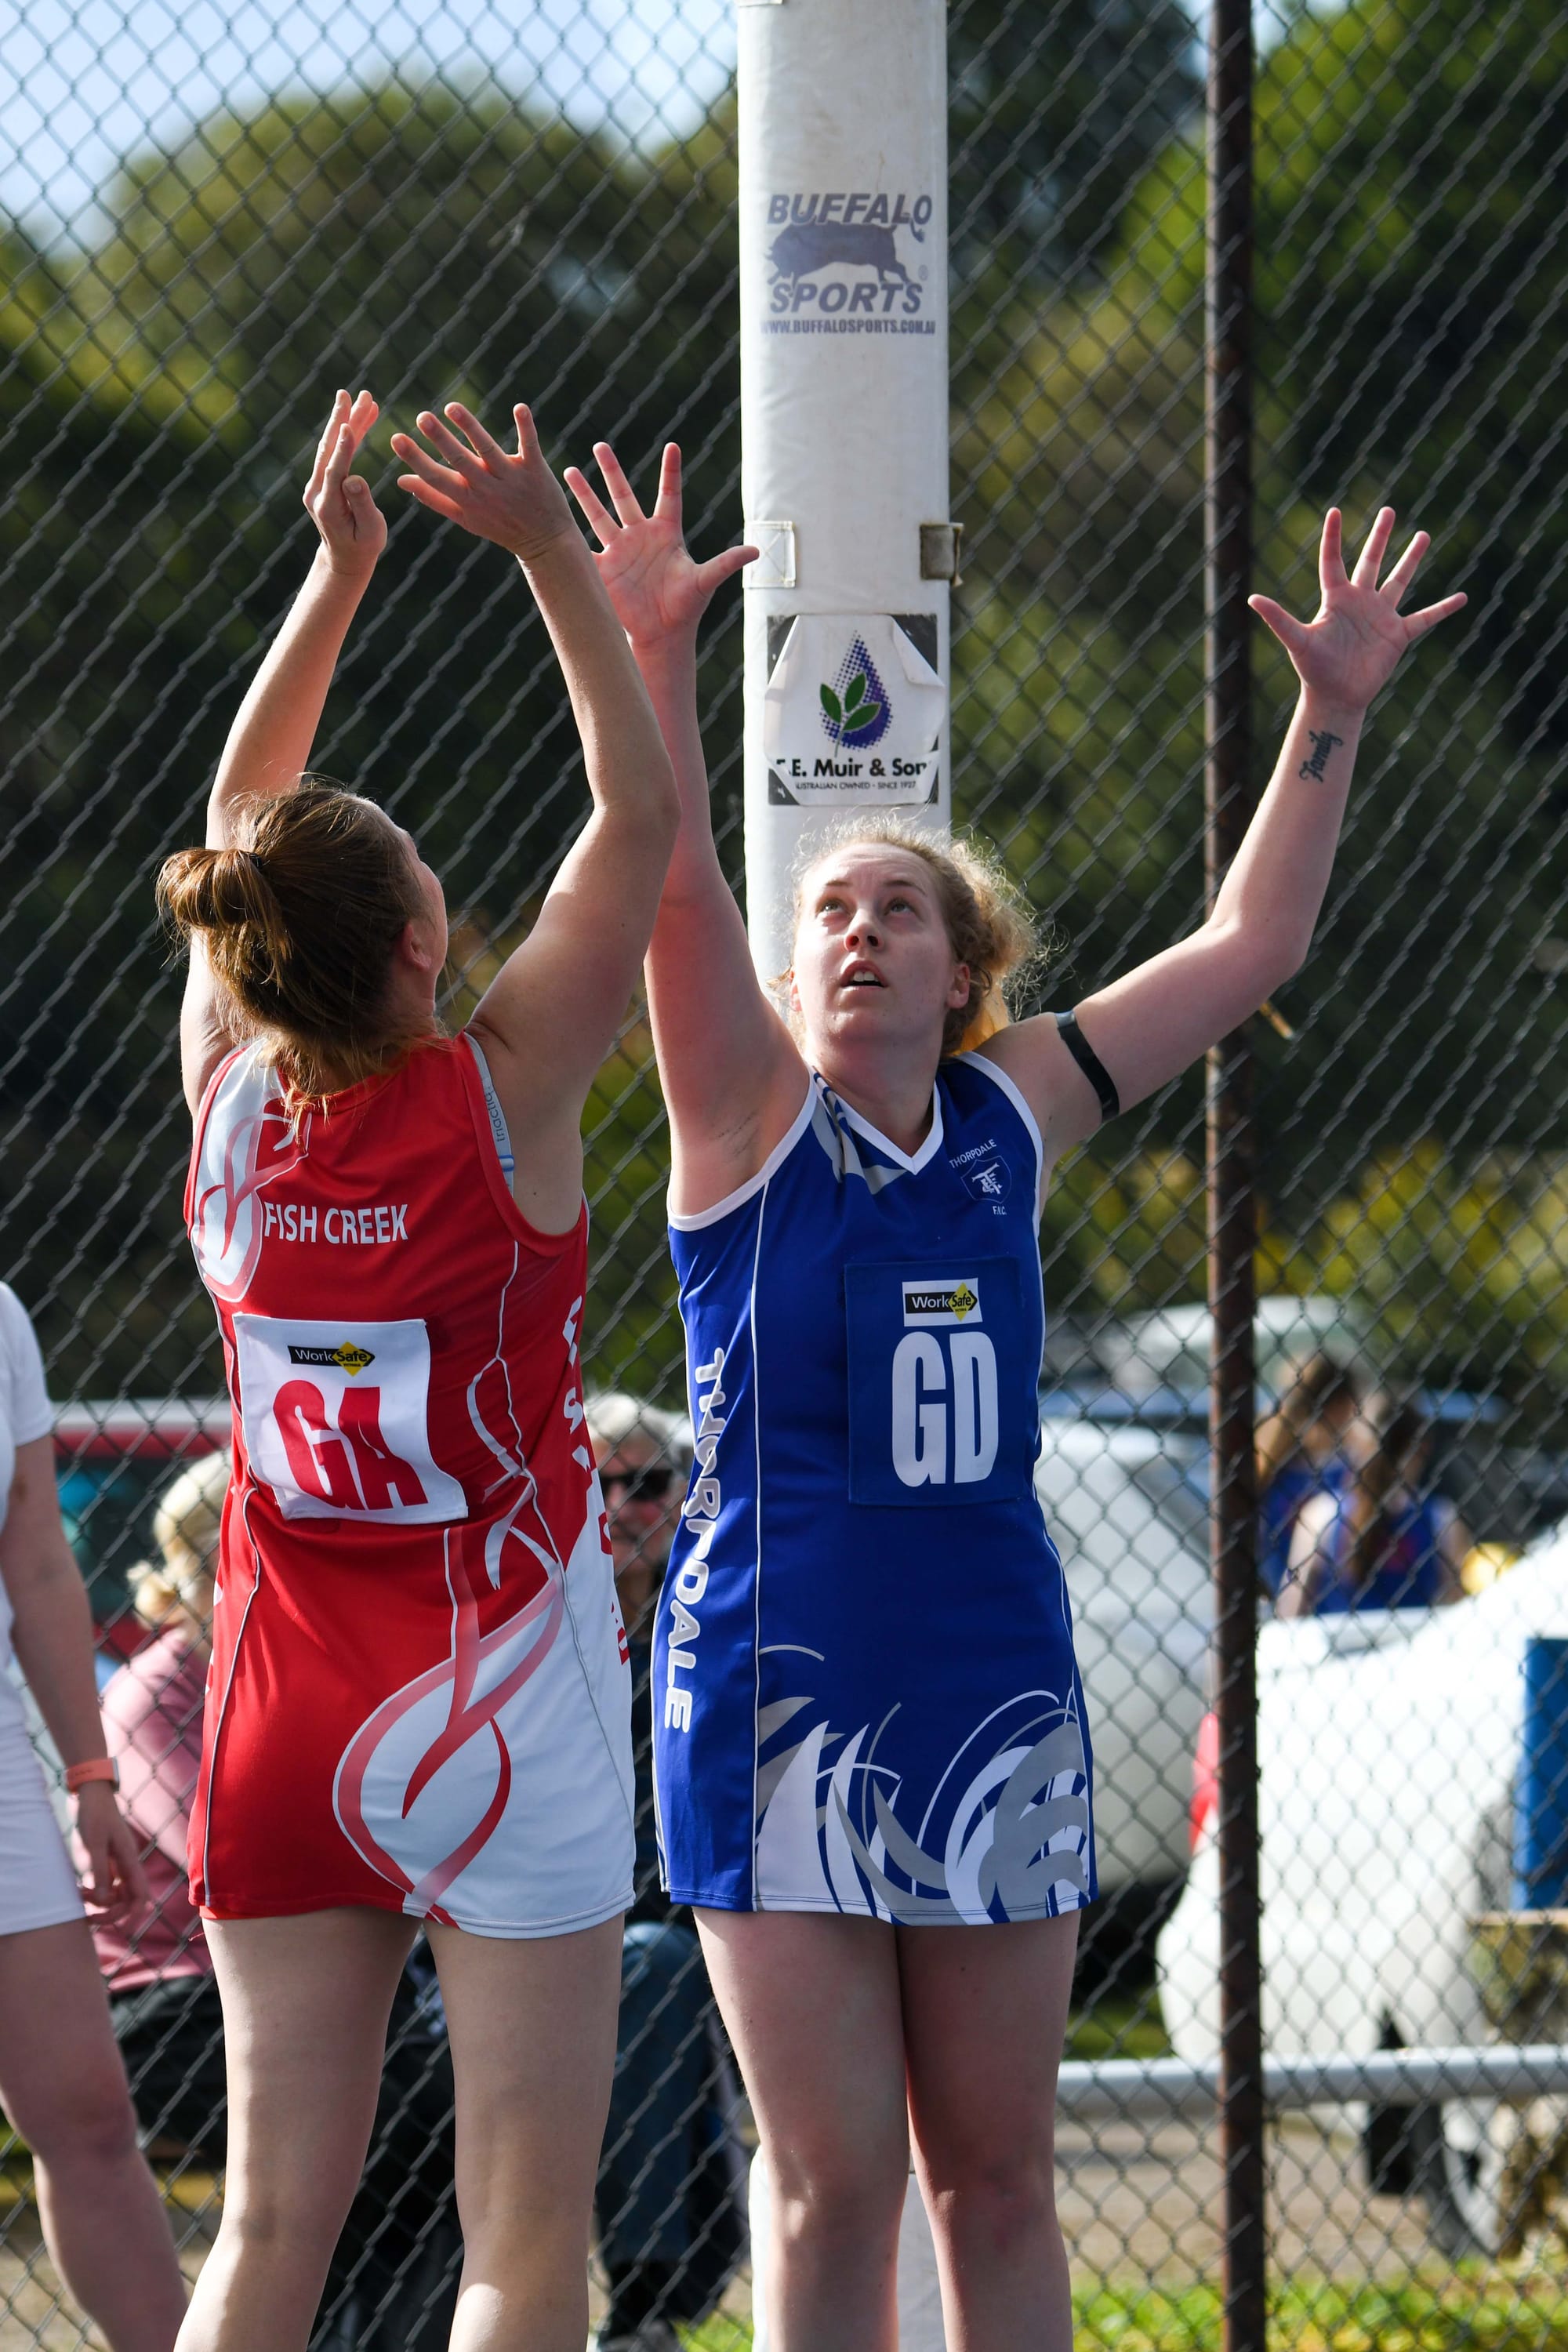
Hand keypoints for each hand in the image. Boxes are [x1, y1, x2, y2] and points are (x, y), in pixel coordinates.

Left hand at [72, 1781, 148, 1928]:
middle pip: (127, 1900)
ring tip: (80, 1897)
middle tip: (87, 1918)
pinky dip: (94, 1892)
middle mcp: (126, 1865)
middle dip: (110, 1914)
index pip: (140, 1895)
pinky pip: (105, 1885)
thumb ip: (101, 1872)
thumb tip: (105, 1902)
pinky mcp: (107, 1861)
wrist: (91, 1794)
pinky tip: (80, 1889)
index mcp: (129, 1860)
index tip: (125, 1931)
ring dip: (99, 1903)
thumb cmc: (94, 1815)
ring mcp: (117, 1863)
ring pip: (115, 1895)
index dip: (135, 1915)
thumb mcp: (94, 1844)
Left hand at [304, 388, 386, 578]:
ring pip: (331, 447)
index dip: (342, 449)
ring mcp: (316, 484)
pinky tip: (359, 418)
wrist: (343, 558)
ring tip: (357, 396)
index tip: (348, 425)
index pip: (335, 472)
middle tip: (352, 395)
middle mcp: (317, 491)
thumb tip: (355, 479)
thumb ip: (363, 505)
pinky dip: (347, 434)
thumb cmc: (362, 547)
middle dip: (342, 421)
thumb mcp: (370, 531)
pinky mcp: (321, 479)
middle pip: (329, 451)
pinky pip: (334, 452)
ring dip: (344, 420)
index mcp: (329, 506)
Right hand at [392, 402, 576, 562]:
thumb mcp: (465, 517)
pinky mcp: (535, 470)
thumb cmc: (499, 525)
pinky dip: (525, 427)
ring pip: (488, 450)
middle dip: (441, 439)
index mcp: (467, 500)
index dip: (416, 459)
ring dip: (471, 428)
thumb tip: (402, 480)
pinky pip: (529, 445)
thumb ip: (433, 497)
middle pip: (460, 461)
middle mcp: (487, 489)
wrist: (545, 541)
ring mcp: (511, 478)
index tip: (396, 438)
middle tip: (422, 417)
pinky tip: (519, 407)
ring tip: (452, 408)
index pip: (436, 477)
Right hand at [564, 442, 755, 648]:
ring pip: (597, 515)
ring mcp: (619, 551)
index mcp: (667, 533)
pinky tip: (553, 514)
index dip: (670, 472)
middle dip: (611, 471)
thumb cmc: (686, 608)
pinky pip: (582, 546)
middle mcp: (640, 536)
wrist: (661, 635)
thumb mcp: (705, 582)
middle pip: (623, 496)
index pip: (669, 495)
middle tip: (600, 445)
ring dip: (583, 494)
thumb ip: (725, 563)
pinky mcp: (603, 569)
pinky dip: (568, 534)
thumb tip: (755, 551)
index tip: (673, 446)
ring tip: (568, 470)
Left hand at [1249, 507, 1466, 715]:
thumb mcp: (1298, 640)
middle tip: (1388, 511)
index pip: (1334, 560)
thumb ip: (1279, 618)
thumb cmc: (1314, 671)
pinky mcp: (1398, 635)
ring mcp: (1381, 616)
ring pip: (1399, 580)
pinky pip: (1425, 618)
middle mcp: (1360, 602)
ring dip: (1411, 559)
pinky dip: (1443, 609)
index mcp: (1336, 599)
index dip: (1333, 537)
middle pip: (1371, 561)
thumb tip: (1252, 599)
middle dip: (1380, 536)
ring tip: (1423, 534)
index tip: (1334, 511)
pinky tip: (1463, 597)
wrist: (1335, 698)